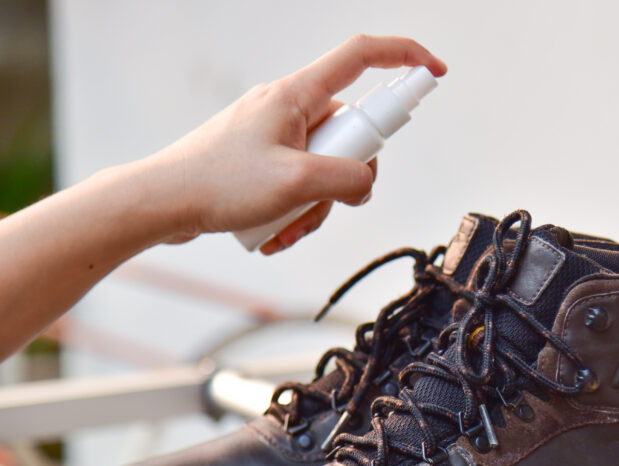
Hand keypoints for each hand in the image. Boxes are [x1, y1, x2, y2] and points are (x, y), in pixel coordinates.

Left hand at [142, 34, 445, 253]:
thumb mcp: (296, 183)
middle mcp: (287, 108)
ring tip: (286, 227)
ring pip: (326, 168)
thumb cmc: (217, 184)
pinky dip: (295, 210)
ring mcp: (274, 135)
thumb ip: (348, 178)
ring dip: (316, 206)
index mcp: (296, 95)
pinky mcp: (262, 160)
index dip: (404, 57)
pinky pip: (300, 183)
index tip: (434, 72)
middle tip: (317, 202)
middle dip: (345, 180)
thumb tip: (366, 181)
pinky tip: (273, 232)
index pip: (361, 56)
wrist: (160, 203)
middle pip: (349, 134)